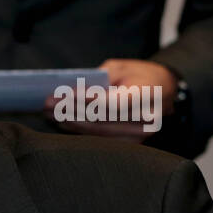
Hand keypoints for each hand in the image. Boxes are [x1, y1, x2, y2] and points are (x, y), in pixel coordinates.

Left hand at [46, 58, 176, 140]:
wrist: (164, 91)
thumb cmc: (139, 76)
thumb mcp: (121, 68)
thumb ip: (100, 79)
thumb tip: (71, 93)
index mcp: (149, 95)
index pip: (116, 102)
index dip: (90, 100)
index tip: (66, 95)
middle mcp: (147, 120)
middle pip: (102, 119)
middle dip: (70, 111)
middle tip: (47, 103)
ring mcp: (139, 135)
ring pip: (97, 132)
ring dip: (69, 122)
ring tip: (48, 112)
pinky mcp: (129, 144)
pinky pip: (98, 139)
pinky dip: (77, 130)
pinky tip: (61, 122)